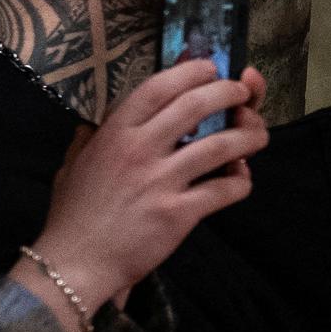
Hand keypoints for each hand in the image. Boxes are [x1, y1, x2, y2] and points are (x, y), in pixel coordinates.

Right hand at [31, 62, 267, 308]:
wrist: (75, 264)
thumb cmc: (73, 216)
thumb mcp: (72, 165)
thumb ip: (89, 140)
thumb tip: (94, 124)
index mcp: (114, 133)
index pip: (159, 87)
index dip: (191, 71)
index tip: (211, 67)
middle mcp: (139, 150)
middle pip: (196, 106)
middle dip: (229, 93)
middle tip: (243, 94)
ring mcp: (160, 181)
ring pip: (221, 145)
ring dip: (249, 135)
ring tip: (258, 133)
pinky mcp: (179, 212)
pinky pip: (225, 189)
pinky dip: (242, 180)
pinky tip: (241, 178)